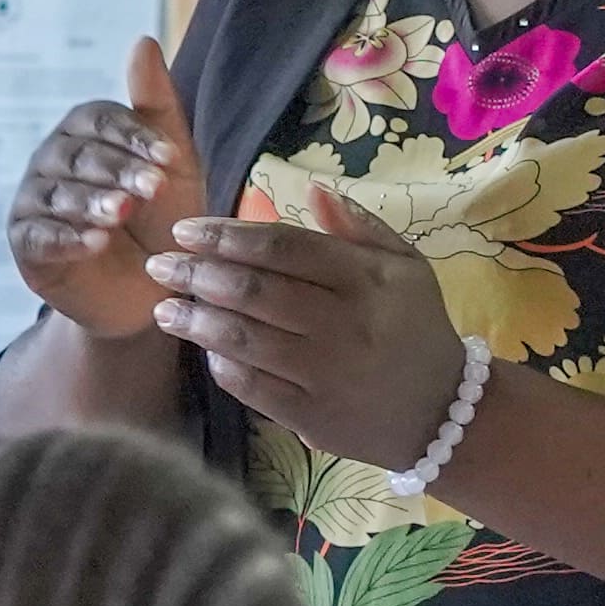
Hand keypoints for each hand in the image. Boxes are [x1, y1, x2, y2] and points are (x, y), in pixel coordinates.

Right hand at [5, 35, 193, 333]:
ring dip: (90, 202)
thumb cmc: (163, 221)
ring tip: (121, 216)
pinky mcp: (26, 244)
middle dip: (116, 171)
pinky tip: (95, 242)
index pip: (98, 120)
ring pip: (56, 193)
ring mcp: (34, 202)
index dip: (132, 136)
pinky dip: (66, 237)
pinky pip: (39, 235)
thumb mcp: (173, 165)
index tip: (169, 157)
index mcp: (85, 134)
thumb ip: (157, 105)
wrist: (150, 290)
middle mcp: (52, 161)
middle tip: (150, 190)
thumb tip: (143, 39)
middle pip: (77, 155)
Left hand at [145, 184, 474, 472]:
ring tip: (163, 307)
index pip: (283, 248)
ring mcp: (326, 375)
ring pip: (244, 340)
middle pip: (254, 291)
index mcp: (366, 280)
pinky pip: (253, 388)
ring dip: (195, 320)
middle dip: (197, 274)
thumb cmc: (416, 328)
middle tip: (159, 264)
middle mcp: (344, 325)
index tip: (184, 230)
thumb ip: (360, 226)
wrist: (445, 413)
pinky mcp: (313, 418)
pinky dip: (222, 365)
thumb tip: (312, 188)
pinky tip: (204, 349)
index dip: (227, 236)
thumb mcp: (406, 267)